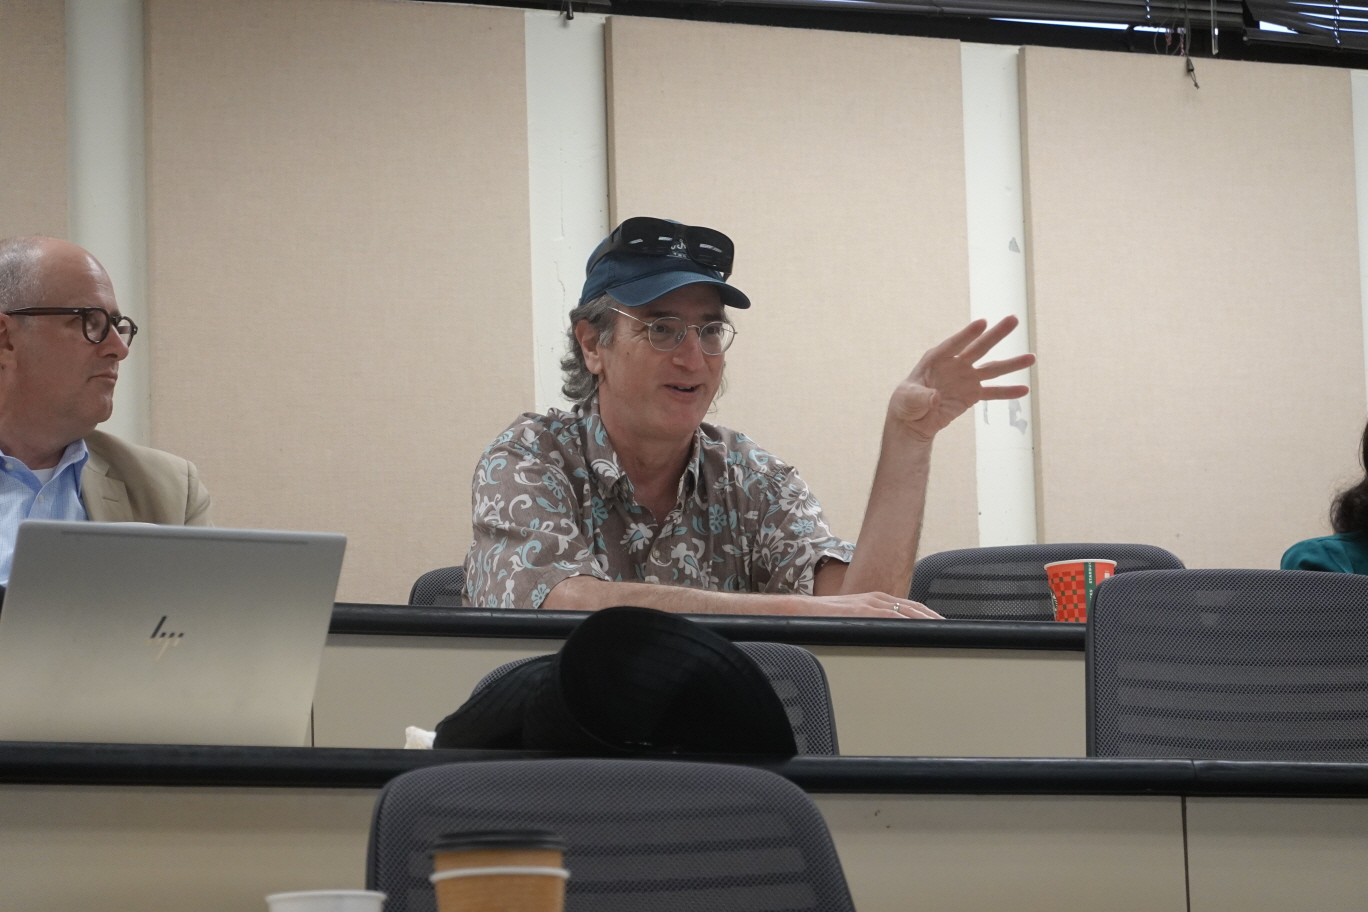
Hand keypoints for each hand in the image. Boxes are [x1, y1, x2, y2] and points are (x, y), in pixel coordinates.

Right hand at [798, 592, 942, 619]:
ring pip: (906, 611)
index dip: (928, 614)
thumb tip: (886, 636)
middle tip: (949, 628)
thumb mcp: (854, 616)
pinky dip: (907, 623)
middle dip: (932, 618)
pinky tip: (918, 630)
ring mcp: (870, 605)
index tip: (941, 623)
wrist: (803, 611)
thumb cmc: (825, 617)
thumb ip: (871, 622)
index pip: (910, 606)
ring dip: (925, 620)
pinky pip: (890, 617)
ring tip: (941, 630)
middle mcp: (876, 599)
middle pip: (913, 607)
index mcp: (875, 599)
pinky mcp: (863, 613)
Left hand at [888, 315, 1034, 440]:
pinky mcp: (972, 394)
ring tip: (1032, 358)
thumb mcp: (907, 399)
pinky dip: (1007, 392)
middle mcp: (955, 364)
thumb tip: (935, 398)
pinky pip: (992, 392)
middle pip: (978, 347)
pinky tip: (1024, 390)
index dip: (967, 334)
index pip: (953, 344)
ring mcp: (966, 378)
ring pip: (991, 368)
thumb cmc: (906, 402)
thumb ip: (921, 396)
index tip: (982, 322)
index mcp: (936, 358)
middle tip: (1013, 320)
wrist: (913, 419)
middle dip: (995, 335)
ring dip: (1011, 363)